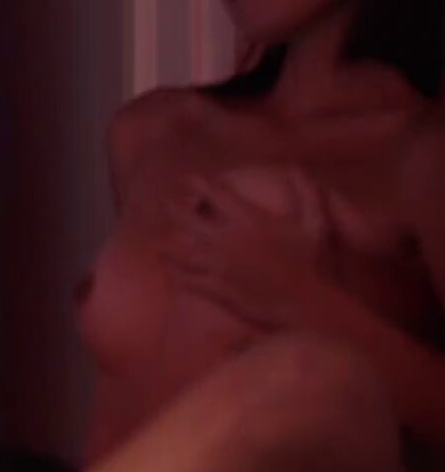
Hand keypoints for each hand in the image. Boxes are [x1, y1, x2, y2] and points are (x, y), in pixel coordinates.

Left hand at [161, 169, 344, 330]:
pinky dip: (175, 273)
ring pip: (180, 251)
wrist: (304, 303)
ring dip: (167, 246)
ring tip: (158, 244)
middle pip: (188, 219)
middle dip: (174, 210)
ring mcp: (219, 264)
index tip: (186, 179)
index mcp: (248, 220)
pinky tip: (167, 270)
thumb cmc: (308, 263)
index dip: (197, 184)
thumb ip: (306, 194)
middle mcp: (228, 239)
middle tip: (166, 205)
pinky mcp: (216, 287)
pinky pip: (186, 279)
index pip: (215, 194)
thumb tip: (297, 169)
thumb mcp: (312, 225)